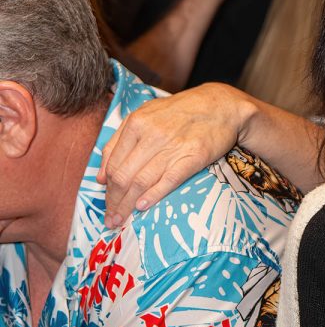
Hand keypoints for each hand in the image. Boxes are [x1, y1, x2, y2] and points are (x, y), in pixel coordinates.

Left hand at [98, 84, 254, 224]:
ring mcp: (173, 146)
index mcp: (136, 123)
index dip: (106, 190)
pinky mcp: (193, 156)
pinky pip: (168, 180)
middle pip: (124, 176)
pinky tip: (142, 207)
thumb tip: (101, 177)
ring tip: (121, 221)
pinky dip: (153, 195)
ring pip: (141, 181)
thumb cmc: (181, 112)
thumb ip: (119, 142)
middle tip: (111, 221)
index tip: (106, 206)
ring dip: (128, 205)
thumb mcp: (145, 115)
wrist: (221, 106)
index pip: (113, 164)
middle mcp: (151, 135)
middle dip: (114, 202)